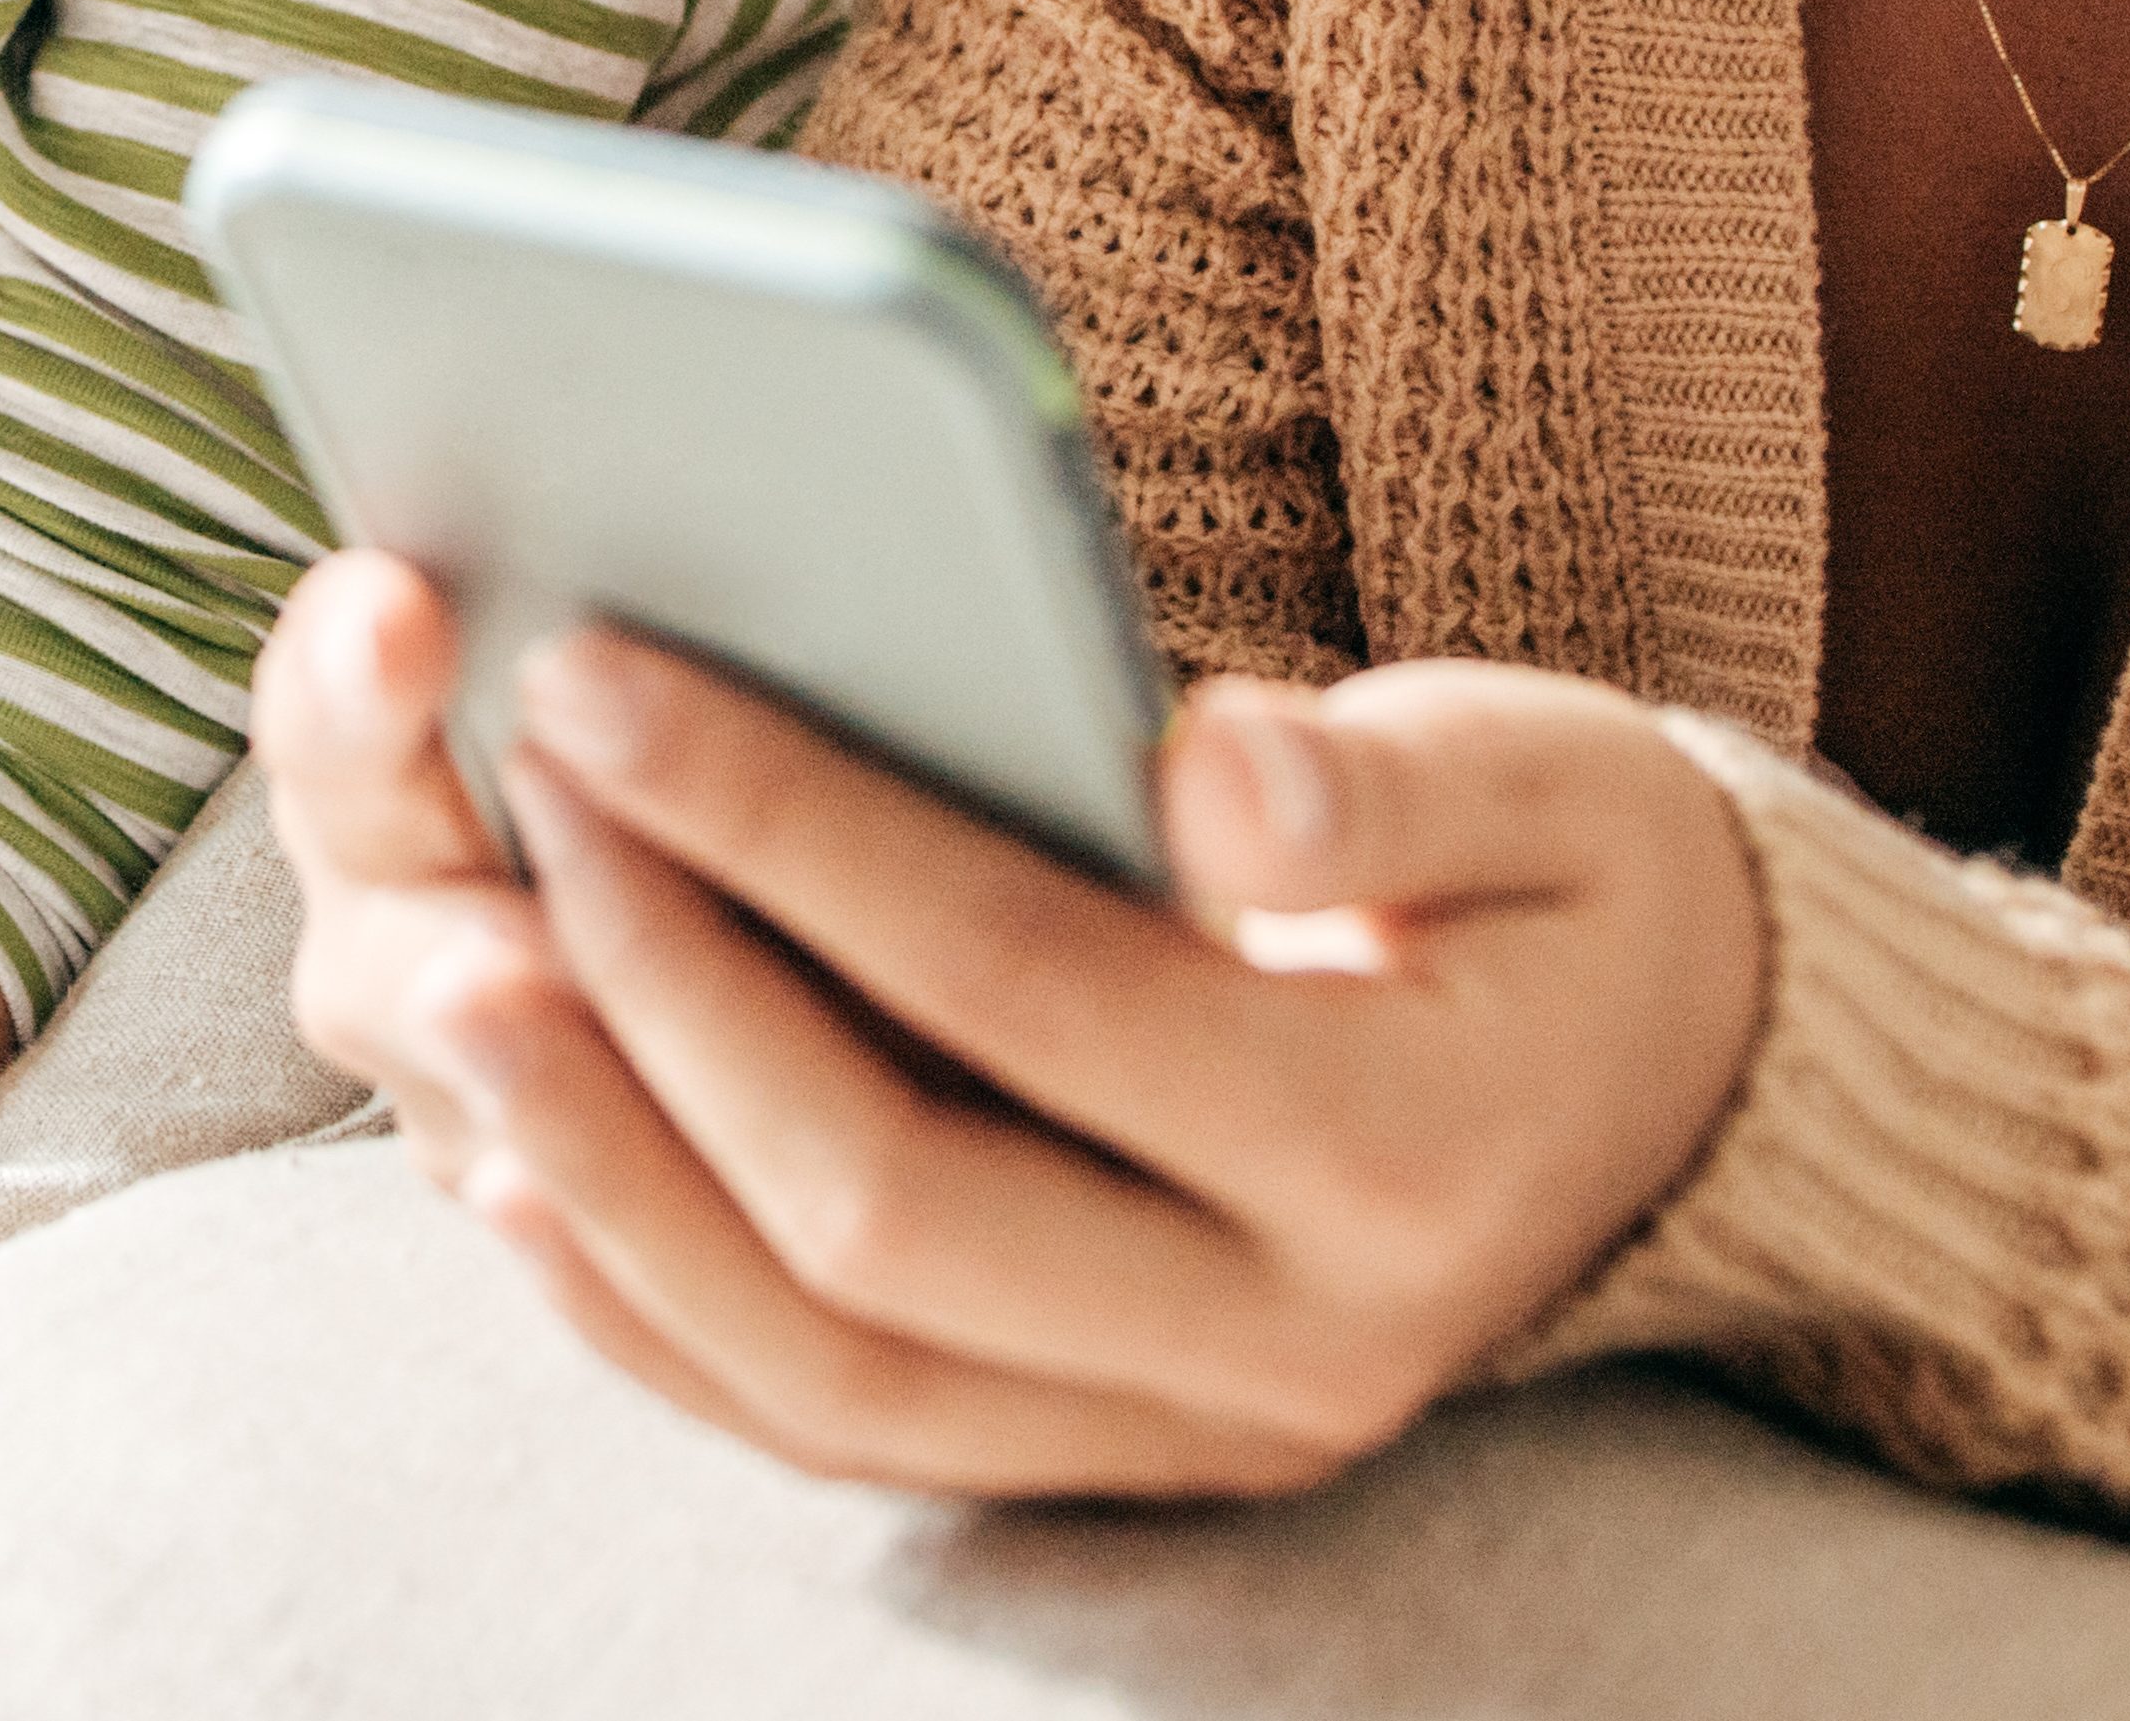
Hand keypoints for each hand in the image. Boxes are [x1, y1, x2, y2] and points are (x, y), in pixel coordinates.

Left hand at [255, 552, 1761, 1496]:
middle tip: (515, 790)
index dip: (800, 829)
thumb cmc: (1581, 887)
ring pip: (827, 1375)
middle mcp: (1287, 1347)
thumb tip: (1207, 769)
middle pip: (895, 1213)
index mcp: (1403, 1152)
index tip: (603, 669)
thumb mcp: (1562, 780)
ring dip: (614, 1182)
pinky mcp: (1090, 1461)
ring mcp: (1180, 1436)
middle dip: (668, 992)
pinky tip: (518, 1156)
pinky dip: (653, 1307)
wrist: (1672, 1098)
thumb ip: (1390, 779)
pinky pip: (824, 1429)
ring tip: (458, 983)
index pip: (1039, 988)